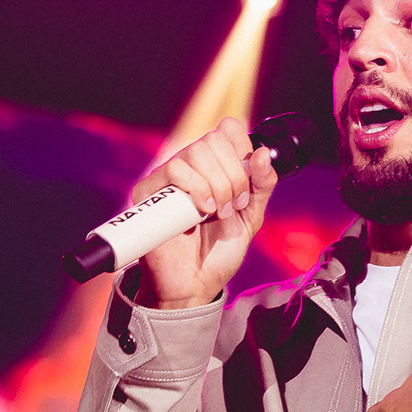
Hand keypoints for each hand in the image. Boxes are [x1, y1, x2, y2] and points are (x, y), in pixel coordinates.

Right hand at [131, 117, 277, 309]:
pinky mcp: (149, 191)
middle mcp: (190, 165)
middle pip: (215, 139)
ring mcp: (168, 177)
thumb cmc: (218, 251)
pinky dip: (197, 189)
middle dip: (234, 176)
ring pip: (197, 151)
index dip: (242, 148)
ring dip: (217, 185)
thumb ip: (262, 185)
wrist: (196, 283)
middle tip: (233, 206)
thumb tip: (262, 153)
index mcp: (215, 165)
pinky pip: (175, 169)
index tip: (249, 180)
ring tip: (217, 213)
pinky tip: (201, 212)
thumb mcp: (250, 216)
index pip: (228, 128)